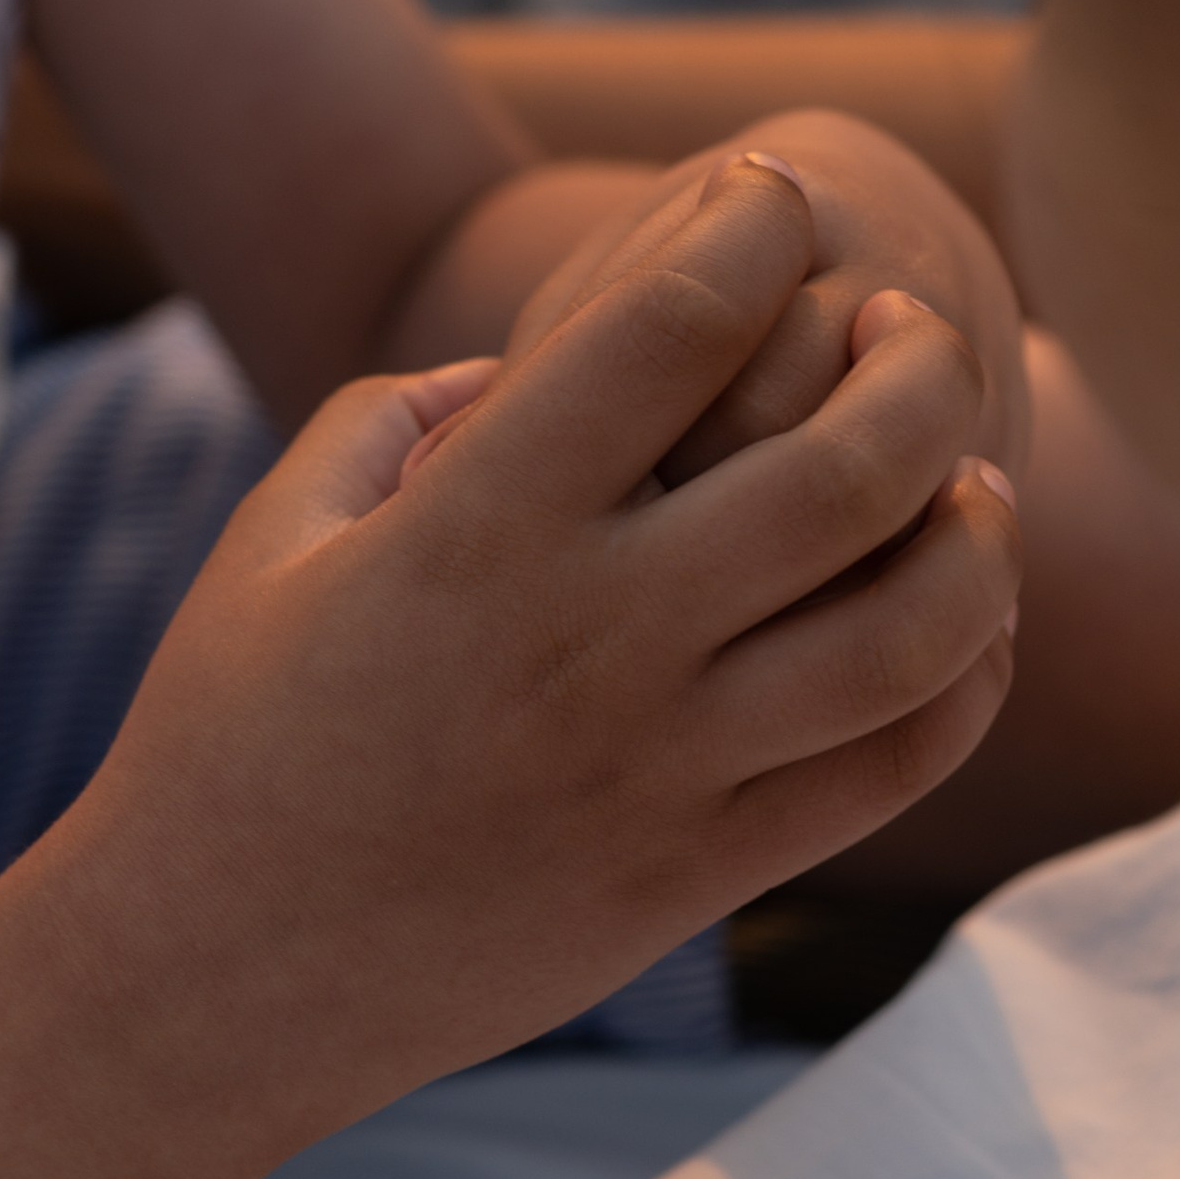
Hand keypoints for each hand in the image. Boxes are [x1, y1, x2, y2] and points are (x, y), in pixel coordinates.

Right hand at [66, 156, 1020, 1137]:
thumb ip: (403, 418)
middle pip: (851, 465)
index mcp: (477, 527)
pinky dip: (965, 676)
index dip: (754, 228)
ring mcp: (663, 768)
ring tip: (963, 475)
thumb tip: (530, 368)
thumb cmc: (225, 736)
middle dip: (915, 362)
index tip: (772, 198)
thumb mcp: (277, 537)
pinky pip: (894, 766)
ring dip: (974, 527)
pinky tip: (962, 621)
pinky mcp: (701, 874)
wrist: (205, 980)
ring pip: (913, 626)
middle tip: (902, 329)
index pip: (674, 326)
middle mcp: (592, 638)